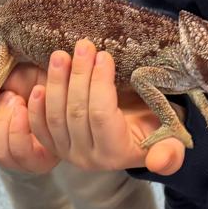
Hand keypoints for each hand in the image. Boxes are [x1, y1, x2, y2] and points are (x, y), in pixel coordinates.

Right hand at [0, 64, 57, 173]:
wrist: (66, 76)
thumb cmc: (31, 77)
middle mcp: (1, 146)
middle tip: (9, 97)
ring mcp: (20, 157)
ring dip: (5, 123)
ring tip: (19, 101)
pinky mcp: (39, 162)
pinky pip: (19, 153)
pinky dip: (18, 129)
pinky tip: (26, 111)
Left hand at [31, 42, 185, 175]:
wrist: (137, 134)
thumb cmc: (156, 128)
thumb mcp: (172, 139)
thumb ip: (169, 153)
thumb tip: (159, 162)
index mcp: (117, 154)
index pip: (102, 116)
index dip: (99, 84)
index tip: (104, 55)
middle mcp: (89, 158)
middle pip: (76, 113)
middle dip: (78, 76)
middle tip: (83, 46)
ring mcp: (68, 153)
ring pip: (55, 117)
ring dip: (56, 83)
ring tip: (61, 55)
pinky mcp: (53, 146)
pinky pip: (39, 128)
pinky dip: (36, 107)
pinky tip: (37, 85)